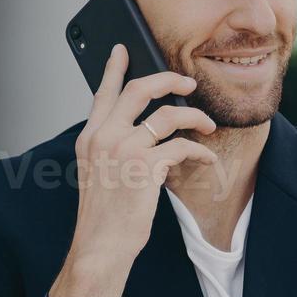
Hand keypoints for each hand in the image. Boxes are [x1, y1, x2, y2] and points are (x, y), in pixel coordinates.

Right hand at [48, 45, 216, 296]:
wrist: (100, 246)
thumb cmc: (104, 216)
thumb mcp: (99, 174)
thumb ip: (112, 148)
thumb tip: (144, 131)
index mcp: (89, 137)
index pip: (103, 93)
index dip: (114, 69)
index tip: (123, 50)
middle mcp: (103, 136)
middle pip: (140, 90)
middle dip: (169, 80)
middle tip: (189, 83)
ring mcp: (123, 149)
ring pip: (168, 114)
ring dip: (194, 117)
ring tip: (207, 124)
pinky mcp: (144, 167)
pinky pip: (182, 146)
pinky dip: (200, 152)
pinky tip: (207, 160)